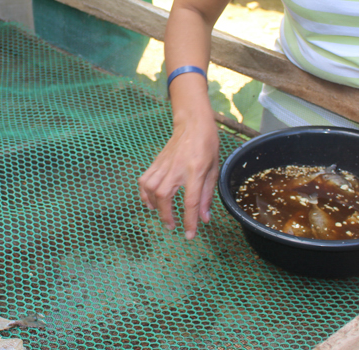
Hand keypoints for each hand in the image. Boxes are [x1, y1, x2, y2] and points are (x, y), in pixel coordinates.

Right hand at [138, 114, 219, 238]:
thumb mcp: (214, 170)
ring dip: (153, 205)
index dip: (190, 221)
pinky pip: (144, 180)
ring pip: (150, 188)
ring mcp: (164, 164)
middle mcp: (177, 168)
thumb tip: (204, 218)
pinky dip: (144, 193)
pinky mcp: (156, 162)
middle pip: (164, 196)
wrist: (192, 124)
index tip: (189, 235)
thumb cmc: (207, 145)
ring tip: (160, 213)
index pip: (190, 201)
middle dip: (166, 215)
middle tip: (171, 226)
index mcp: (196, 170)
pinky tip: (149, 200)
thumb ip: (207, 195)